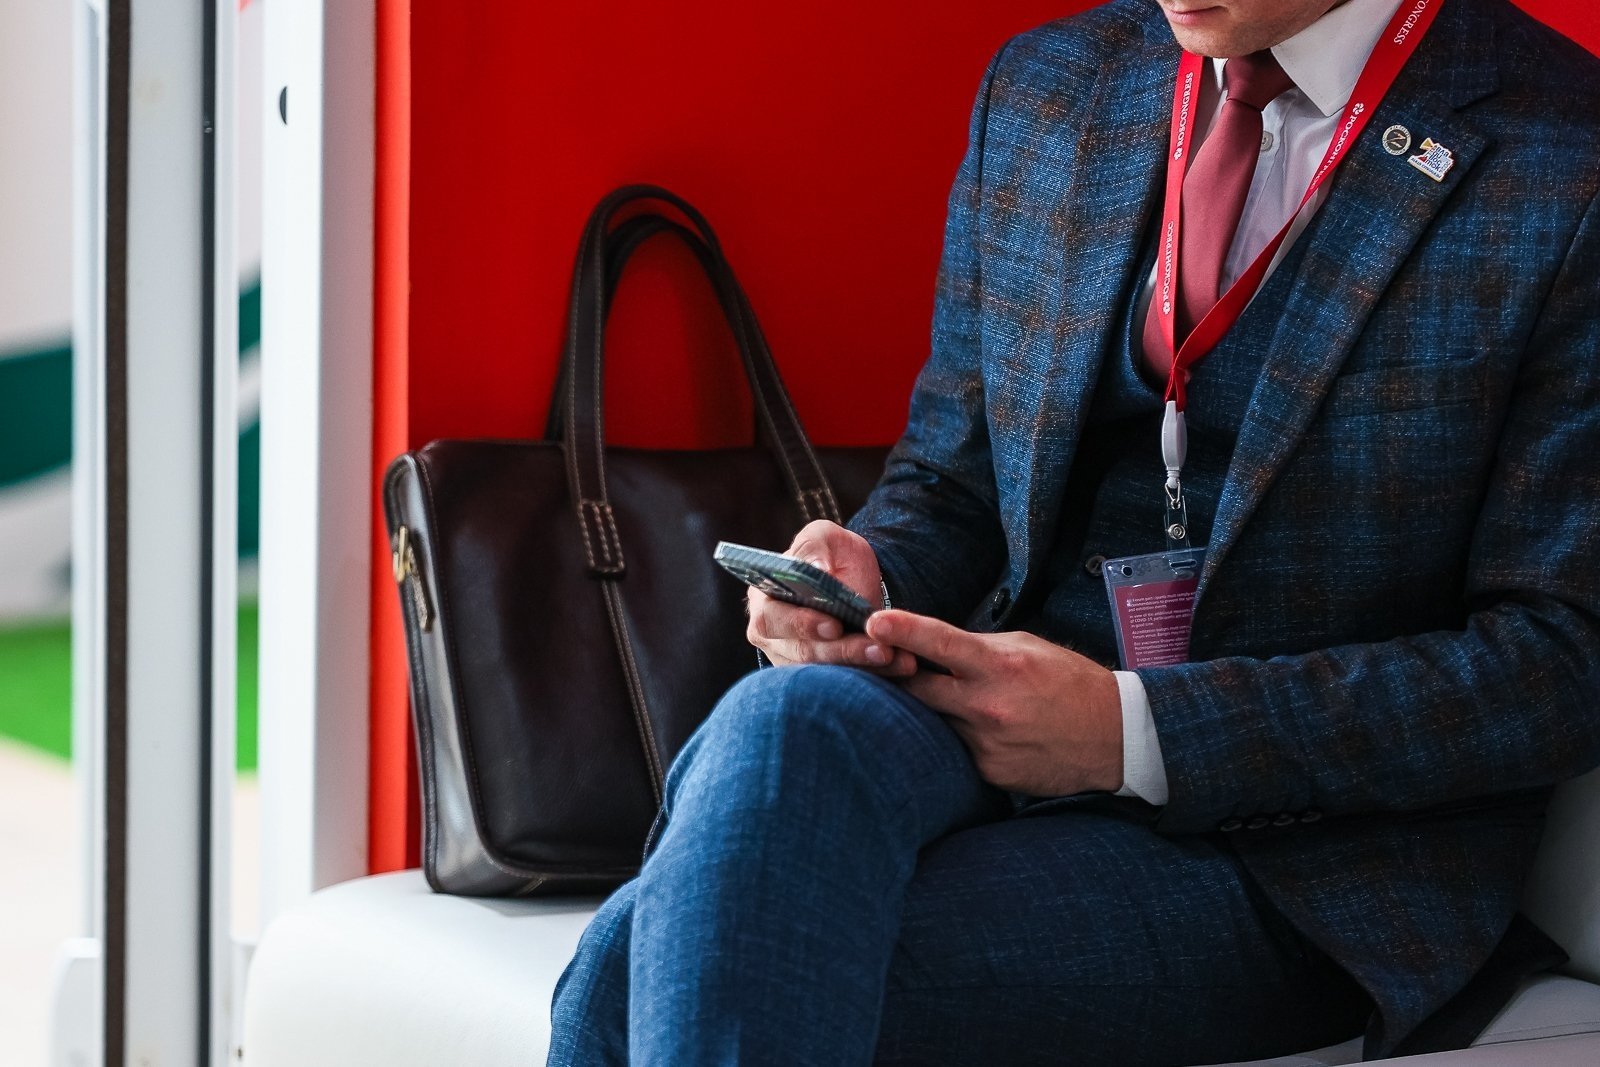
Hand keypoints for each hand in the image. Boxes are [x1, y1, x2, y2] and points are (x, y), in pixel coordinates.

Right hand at [745, 520, 917, 676]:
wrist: (853, 579)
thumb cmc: (830, 556)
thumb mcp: (824, 538)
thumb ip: (816, 548)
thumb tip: (816, 570)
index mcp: (763, 601)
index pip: (774, 620)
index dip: (803, 625)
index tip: (834, 626)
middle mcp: (772, 638)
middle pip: (803, 652)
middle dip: (843, 651)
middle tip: (879, 649)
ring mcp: (794, 661)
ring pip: (826, 672)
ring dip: (862, 666)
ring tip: (895, 657)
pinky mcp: (820, 677)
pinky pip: (844, 682)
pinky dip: (873, 675)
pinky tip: (899, 666)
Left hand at [864, 610, 1122, 795]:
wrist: (1114, 736)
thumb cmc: (1069, 683)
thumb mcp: (1027, 648)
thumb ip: (977, 649)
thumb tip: (932, 646)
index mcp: (1000, 666)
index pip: (940, 643)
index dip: (903, 630)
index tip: (873, 621)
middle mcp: (988, 706)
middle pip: (917, 688)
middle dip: (899, 675)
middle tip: (887, 664)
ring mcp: (986, 744)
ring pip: (934, 721)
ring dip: (935, 708)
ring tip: (963, 700)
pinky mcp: (989, 771)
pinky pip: (956, 748)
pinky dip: (960, 735)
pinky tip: (989, 730)